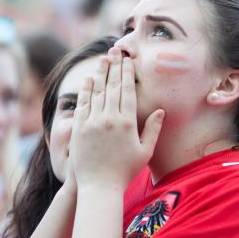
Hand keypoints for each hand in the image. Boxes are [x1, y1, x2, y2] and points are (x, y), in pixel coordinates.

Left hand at [69, 47, 164, 190]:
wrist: (99, 187)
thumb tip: (159, 110)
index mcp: (127, 123)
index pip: (127, 91)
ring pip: (96, 91)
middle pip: (112, 86)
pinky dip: (86, 90)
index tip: (128, 59)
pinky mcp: (78, 128)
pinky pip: (82, 104)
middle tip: (116, 50)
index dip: (127, 72)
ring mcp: (92, 122)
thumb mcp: (144, 152)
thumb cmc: (125, 171)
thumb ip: (152, 129)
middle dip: (115, 66)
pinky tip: (89, 79)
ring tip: (103, 58)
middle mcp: (108, 119)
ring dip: (100, 73)